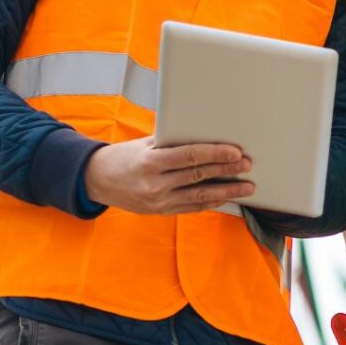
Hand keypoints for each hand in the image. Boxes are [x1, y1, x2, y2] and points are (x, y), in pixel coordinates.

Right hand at [84, 137, 254, 214]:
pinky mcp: (161, 212)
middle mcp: (155, 185)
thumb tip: (204, 132)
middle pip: (199, 176)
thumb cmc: (124, 156)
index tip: (235, 152)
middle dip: (227, 171)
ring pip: (199, 196)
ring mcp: (158, 202)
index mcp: (151, 163)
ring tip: (247, 186)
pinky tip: (226, 196)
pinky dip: (211, 201)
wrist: (98, 180)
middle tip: (247, 165)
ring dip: (226, 191)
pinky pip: (192, 207)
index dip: (215, 154)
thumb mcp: (145, 143)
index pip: (190, 157)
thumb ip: (172, 141)